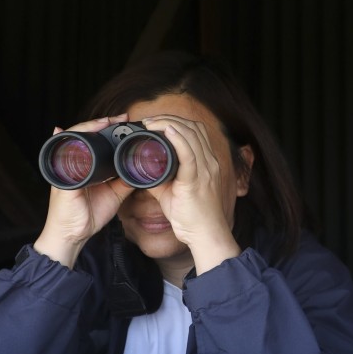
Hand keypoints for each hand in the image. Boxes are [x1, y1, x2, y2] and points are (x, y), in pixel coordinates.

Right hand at [34, 115, 134, 267]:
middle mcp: (73, 162)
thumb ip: (125, 179)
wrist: (73, 235)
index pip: (96, 139)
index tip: (128, 122)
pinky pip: (65, 153)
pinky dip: (74, 141)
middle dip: (102, 123)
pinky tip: (82, 133)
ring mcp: (64, 166)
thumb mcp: (114, 193)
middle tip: (122, 117)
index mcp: (86, 165)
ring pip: (74, 137)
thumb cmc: (89, 214)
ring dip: (90, 127)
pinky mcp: (61, 175)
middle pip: (84, 133)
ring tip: (107, 121)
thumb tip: (142, 169)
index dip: (109, 129)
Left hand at [138, 114, 241, 272]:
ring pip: (192, 134)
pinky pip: (189, 153)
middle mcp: (210, 162)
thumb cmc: (193, 217)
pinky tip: (166, 130)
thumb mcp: (174, 192)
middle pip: (194, 127)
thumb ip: (161, 179)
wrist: (205, 235)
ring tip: (151, 123)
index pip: (197, 131)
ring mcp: (206, 170)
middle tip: (149, 120)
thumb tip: (141, 172)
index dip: (177, 121)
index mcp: (207, 163)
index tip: (157, 122)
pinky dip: (177, 138)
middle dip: (170, 118)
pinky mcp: (197, 180)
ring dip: (169, 123)